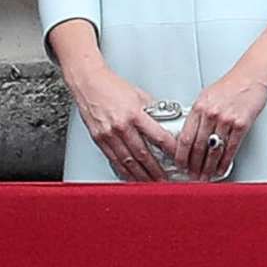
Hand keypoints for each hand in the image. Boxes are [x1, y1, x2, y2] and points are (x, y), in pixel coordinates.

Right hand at [63, 59, 181, 182]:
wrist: (87, 82)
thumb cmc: (111, 86)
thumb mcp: (139, 95)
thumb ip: (152, 111)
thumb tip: (165, 123)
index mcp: (134, 114)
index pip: (158, 137)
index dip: (171, 151)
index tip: (179, 160)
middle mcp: (121, 126)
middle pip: (143, 155)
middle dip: (157, 171)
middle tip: (167, 180)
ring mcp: (108, 134)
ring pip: (128, 161)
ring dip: (141, 175)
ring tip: (151, 183)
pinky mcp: (98, 138)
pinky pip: (113, 159)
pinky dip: (123, 171)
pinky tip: (130, 177)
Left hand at [180, 68, 266, 180]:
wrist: (250, 77)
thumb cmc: (229, 86)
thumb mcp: (205, 97)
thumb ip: (197, 115)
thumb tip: (190, 134)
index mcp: (198, 107)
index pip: (185, 136)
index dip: (181, 154)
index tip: (179, 164)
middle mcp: (210, 114)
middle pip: (198, 146)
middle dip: (193, 164)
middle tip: (191, 175)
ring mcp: (226, 120)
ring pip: (213, 149)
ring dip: (208, 167)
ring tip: (204, 176)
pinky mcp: (242, 124)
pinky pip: (231, 148)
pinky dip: (225, 161)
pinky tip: (221, 168)